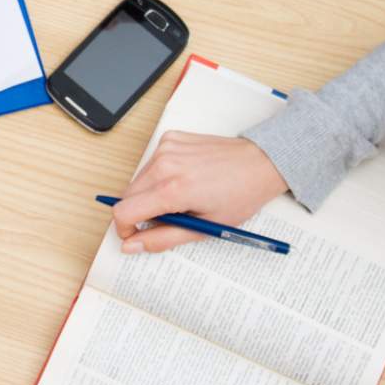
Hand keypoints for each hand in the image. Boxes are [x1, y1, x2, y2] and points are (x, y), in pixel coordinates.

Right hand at [116, 133, 287, 252]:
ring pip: (138, 180)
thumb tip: (132, 245)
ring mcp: (166, 147)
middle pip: (127, 195)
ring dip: (150, 193)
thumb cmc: (241, 194)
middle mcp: (165, 164)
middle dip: (139, 212)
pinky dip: (160, 175)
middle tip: (167, 218)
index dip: (124, 229)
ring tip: (181, 197)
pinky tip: (184, 178)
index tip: (134, 235)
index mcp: (173, 189)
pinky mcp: (170, 138)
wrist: (261, 163)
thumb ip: (162, 239)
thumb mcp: (204, 228)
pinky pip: (151, 163)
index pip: (124, 211)